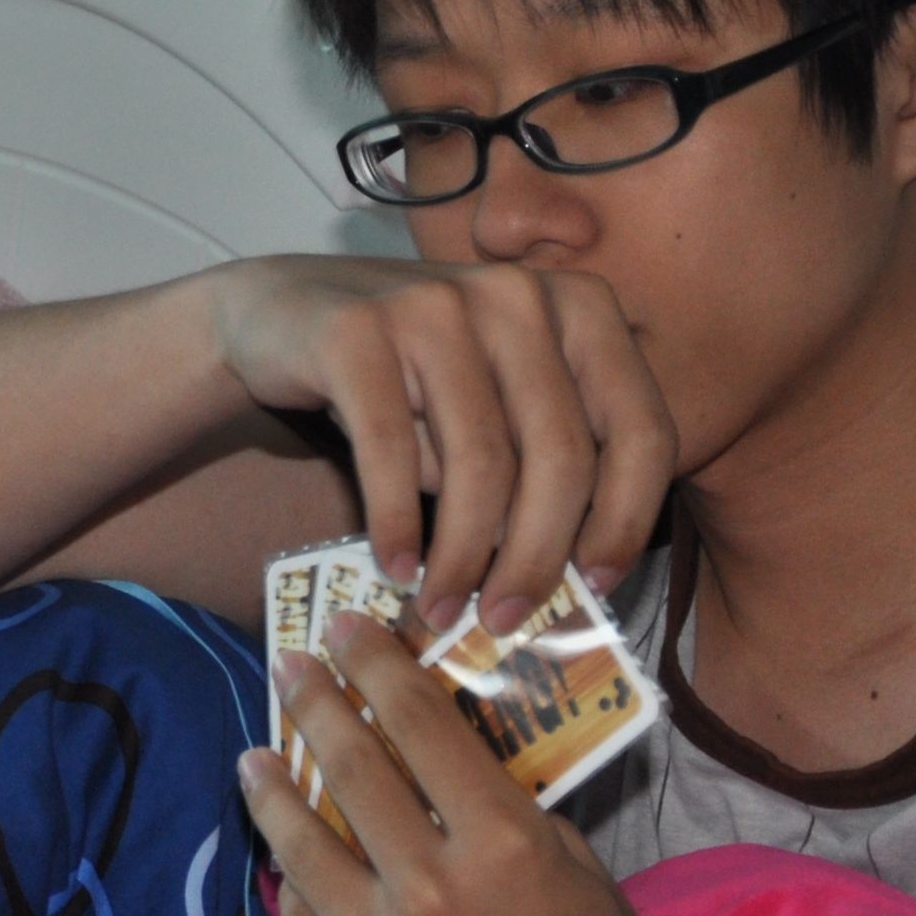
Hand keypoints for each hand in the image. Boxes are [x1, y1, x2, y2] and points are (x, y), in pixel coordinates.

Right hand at [204, 254, 677, 627]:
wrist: (276, 309)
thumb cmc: (410, 370)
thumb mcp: (501, 394)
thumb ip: (547, 455)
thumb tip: (576, 572)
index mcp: (581, 305)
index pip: (640, 428)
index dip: (628, 518)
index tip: (598, 583)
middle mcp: (516, 295)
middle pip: (559, 455)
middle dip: (536, 556)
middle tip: (507, 620)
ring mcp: (434, 304)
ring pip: (478, 462)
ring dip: (462, 556)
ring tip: (444, 608)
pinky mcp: (355, 332)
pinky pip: (391, 450)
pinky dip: (397, 522)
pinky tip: (396, 566)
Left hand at [238, 614, 735, 915]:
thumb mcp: (571, 868)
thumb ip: (497, 808)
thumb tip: (427, 749)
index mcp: (499, 842)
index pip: (415, 723)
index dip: (373, 663)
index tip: (343, 627)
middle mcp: (429, 889)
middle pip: (348, 766)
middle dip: (312, 702)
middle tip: (288, 666)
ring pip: (298, 846)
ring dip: (270, 791)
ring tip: (253, 760)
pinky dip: (292, 886)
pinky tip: (284, 861)